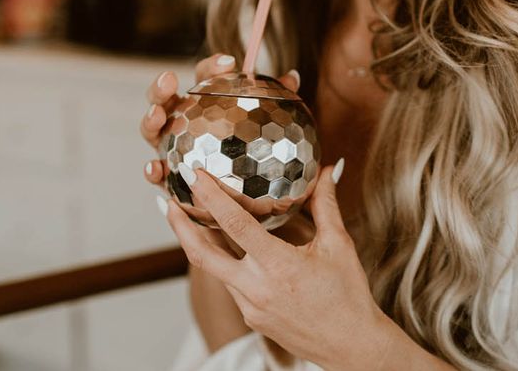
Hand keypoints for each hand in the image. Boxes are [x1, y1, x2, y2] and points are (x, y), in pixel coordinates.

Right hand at [139, 54, 300, 190]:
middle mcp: (181, 122)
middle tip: (169, 78)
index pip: (204, 77)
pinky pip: (155, 173)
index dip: (213, 67)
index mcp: (204, 103)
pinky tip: (155, 168)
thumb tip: (292, 77)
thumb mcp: (266, 131)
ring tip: (157, 115)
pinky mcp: (167, 177)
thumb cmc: (253, 157)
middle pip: (164, 98)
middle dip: (161, 87)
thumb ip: (276, 104)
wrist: (242, 198)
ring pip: (151, 130)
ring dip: (149, 120)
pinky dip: (152, 170)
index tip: (229, 63)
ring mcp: (169, 148)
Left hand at [159, 161, 393, 370]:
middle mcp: (257, 289)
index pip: (234, 227)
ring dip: (198, 243)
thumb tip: (328, 169)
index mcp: (278, 267)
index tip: (196, 176)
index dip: (212, 199)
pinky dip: (222, 261)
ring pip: (214, 270)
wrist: (352, 348)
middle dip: (179, 227)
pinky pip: (230, 283)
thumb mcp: (339, 245)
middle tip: (165, 201)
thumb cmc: (348, 296)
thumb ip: (326, 204)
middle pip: (202, 255)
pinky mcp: (252, 317)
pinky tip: (223, 246)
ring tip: (187, 218)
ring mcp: (250, 307)